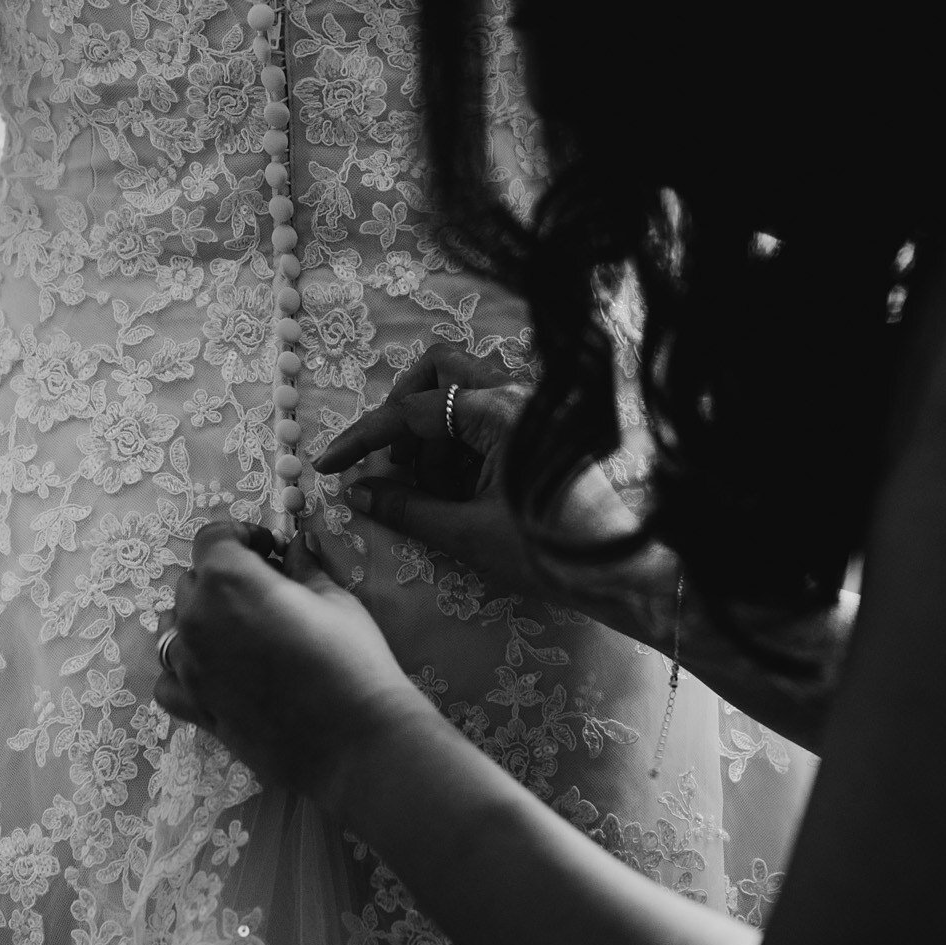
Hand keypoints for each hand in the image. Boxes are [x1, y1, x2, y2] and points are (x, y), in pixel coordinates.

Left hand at [155, 522, 431, 806]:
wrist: (354, 741)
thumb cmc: (351, 659)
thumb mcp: (335, 599)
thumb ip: (304, 567)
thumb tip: (296, 546)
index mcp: (228, 581)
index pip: (213, 538)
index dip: (242, 535)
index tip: (270, 548)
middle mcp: (197, 620)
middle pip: (193, 580)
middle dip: (224, 574)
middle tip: (266, 588)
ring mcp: (190, 667)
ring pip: (176, 626)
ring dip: (202, 618)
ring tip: (242, 630)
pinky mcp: (196, 708)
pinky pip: (169, 678)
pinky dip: (184, 667)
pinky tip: (215, 668)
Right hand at [319, 348, 681, 647]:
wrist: (616, 573)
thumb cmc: (547, 553)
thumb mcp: (466, 534)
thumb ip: (406, 508)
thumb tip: (357, 493)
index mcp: (497, 412)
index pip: (410, 411)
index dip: (363, 439)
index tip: (330, 465)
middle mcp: (514, 396)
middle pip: (437, 371)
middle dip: (403, 414)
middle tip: (396, 468)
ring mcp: (529, 411)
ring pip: (458, 396)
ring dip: (432, 440)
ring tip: (434, 498)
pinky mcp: (536, 431)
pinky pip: (481, 420)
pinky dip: (458, 451)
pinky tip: (459, 498)